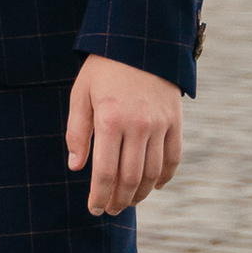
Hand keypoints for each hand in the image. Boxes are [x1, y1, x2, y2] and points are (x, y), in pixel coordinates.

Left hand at [67, 55, 184, 215]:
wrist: (140, 42)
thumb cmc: (103, 69)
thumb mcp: (81, 94)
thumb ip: (77, 131)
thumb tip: (76, 166)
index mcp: (110, 120)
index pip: (104, 172)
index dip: (99, 196)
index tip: (94, 209)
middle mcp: (138, 125)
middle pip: (131, 178)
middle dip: (119, 200)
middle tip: (110, 210)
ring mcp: (160, 124)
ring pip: (153, 173)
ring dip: (141, 194)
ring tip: (128, 202)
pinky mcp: (175, 121)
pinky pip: (173, 158)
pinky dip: (165, 177)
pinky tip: (155, 187)